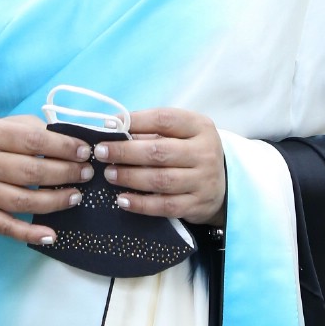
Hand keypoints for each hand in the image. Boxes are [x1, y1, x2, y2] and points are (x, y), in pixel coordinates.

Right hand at [0, 115, 91, 245]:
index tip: (85, 151)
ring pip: (22, 201)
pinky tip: (51, 235)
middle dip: (65, 173)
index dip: (63, 147)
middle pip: (30, 172)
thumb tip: (68, 139)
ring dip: (55, 201)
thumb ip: (30, 129)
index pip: (32, 140)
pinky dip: (29, 233)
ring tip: (77, 196)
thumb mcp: (0, 125)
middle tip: (86, 173)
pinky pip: (6, 227)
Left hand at [90, 108, 226, 227]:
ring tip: (109, 174)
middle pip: (160, 151)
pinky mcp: (197, 205)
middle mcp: (205, 153)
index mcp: (200, 127)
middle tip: (101, 152)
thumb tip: (114, 128)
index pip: (165, 119)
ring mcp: (203, 181)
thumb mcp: (181, 134)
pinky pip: (165, 206)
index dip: (135, 121)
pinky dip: (141, 204)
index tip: (109, 125)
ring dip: (130, 177)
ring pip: (161, 180)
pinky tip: (122, 200)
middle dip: (125, 152)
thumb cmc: (191, 153)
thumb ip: (152, 131)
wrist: (224, 185)